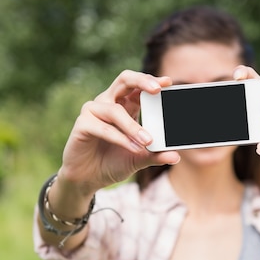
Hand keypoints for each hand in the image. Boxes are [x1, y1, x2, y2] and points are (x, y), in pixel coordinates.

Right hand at [60, 70, 180, 191]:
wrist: (88, 179)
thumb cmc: (113, 163)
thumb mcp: (139, 159)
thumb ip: (156, 155)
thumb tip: (176, 157)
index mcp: (124, 105)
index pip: (138, 86)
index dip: (151, 81)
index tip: (168, 83)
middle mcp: (108, 103)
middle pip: (124, 80)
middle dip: (141, 82)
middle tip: (157, 90)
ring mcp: (93, 111)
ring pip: (115, 111)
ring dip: (133, 127)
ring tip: (148, 141)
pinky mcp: (82, 125)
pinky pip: (103, 128)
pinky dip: (120, 138)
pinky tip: (133, 148)